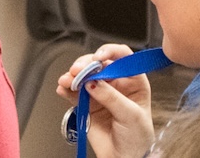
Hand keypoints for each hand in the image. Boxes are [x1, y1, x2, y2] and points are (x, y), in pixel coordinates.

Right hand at [56, 43, 153, 157]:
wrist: (123, 157)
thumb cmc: (137, 137)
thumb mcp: (131, 115)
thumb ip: (112, 97)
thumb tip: (94, 82)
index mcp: (133, 80)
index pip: (122, 57)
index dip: (110, 52)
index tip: (98, 56)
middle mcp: (115, 83)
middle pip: (98, 64)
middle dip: (86, 65)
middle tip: (77, 71)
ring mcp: (99, 92)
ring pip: (83, 76)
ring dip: (73, 76)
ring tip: (67, 81)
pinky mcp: (86, 103)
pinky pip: (73, 91)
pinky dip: (66, 88)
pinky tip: (62, 89)